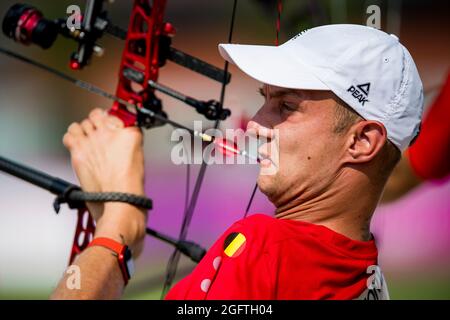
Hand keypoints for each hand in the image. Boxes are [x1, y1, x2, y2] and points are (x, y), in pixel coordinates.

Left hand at [63, 108, 146, 254]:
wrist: (119, 203)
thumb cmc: (130, 188)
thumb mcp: (137, 159)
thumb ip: (127, 144)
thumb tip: (117, 140)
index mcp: (130, 134)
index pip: (120, 116)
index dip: (114, 121)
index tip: (112, 125)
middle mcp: (111, 133)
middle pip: (99, 114)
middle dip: (97, 123)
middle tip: (98, 133)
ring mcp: (94, 140)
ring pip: (82, 123)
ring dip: (84, 130)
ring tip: (87, 140)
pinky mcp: (79, 150)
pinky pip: (69, 134)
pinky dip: (71, 138)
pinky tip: (78, 146)